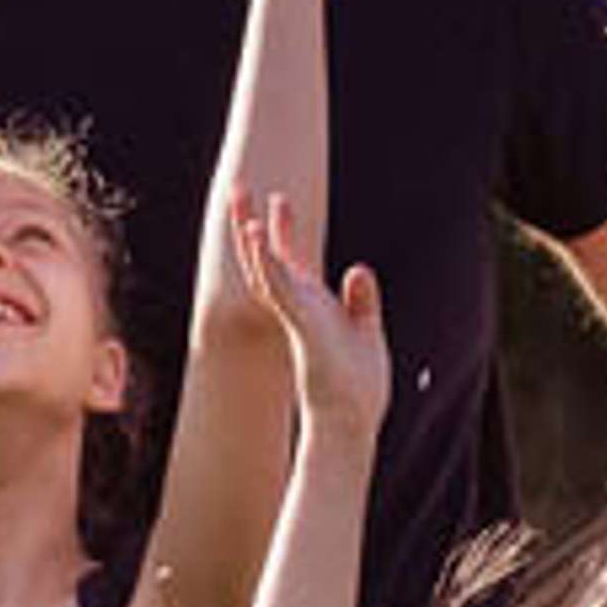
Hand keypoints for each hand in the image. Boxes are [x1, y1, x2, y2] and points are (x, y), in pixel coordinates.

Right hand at [231, 188, 390, 437]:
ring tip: (241, 203)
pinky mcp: (300, 323)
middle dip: (251, 223)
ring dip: (250, 237)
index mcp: (312, 306)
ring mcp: (296, 314)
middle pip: (266, 257)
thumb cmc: (357, 384)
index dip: (280, 230)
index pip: (289, 261)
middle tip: (239, 187)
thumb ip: (361, 300)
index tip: (277, 199)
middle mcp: (298, 306)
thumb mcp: (366, 330)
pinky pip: (277, 287)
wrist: (351, 418)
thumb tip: (357, 266)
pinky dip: (265, 261)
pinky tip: (254, 237)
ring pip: (264, 268)